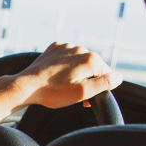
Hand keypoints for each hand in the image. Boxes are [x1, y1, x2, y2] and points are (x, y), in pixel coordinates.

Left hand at [4, 42, 119, 110]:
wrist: (26, 86)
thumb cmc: (53, 92)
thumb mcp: (83, 93)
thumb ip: (104, 84)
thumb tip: (119, 77)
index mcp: (91, 59)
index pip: (106, 74)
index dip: (99, 88)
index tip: (86, 99)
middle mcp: (80, 48)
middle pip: (93, 67)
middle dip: (87, 81)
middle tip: (74, 95)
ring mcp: (66, 46)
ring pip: (79, 62)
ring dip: (76, 73)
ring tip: (63, 86)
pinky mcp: (54, 48)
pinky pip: (66, 57)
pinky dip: (65, 66)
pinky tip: (56, 76)